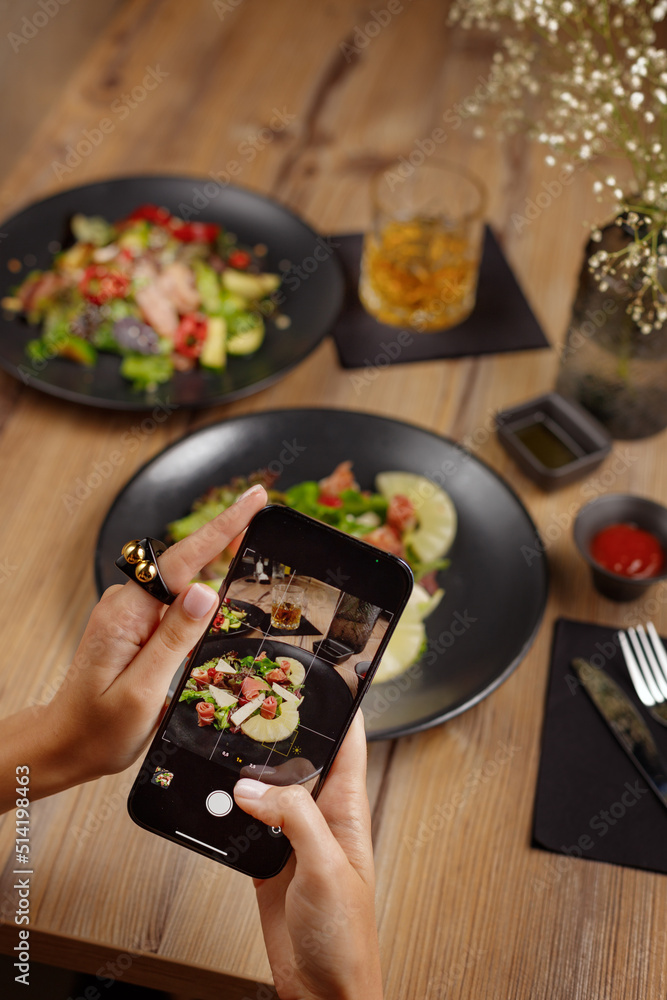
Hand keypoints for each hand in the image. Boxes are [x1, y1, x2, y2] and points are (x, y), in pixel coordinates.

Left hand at [0, 484, 266, 811]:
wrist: (64, 747)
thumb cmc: (98, 730)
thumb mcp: (143, 691)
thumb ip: (174, 640)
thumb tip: (206, 592)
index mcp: (126, 614)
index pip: (182, 560)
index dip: (223, 528)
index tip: (254, 501)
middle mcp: (126, 605)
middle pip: (186, 562)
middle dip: (226, 539)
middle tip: (263, 516)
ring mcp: (130, 614)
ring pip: (183, 583)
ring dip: (215, 570)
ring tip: (248, 561)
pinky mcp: (136, 626)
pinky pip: (175, 603)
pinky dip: (200, 600)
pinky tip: (217, 607)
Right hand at [234, 712, 383, 999]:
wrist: (324, 993)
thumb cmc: (346, 939)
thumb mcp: (327, 868)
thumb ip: (294, 819)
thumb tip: (252, 787)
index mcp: (347, 811)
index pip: (349, 744)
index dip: (343, 707)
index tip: (330, 673)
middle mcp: (320, 818)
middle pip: (302, 760)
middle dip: (283, 730)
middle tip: (258, 698)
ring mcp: (292, 839)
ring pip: (268, 789)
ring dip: (249, 770)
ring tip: (227, 741)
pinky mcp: (266, 862)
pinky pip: (244, 824)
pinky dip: (227, 810)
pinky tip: (213, 799)